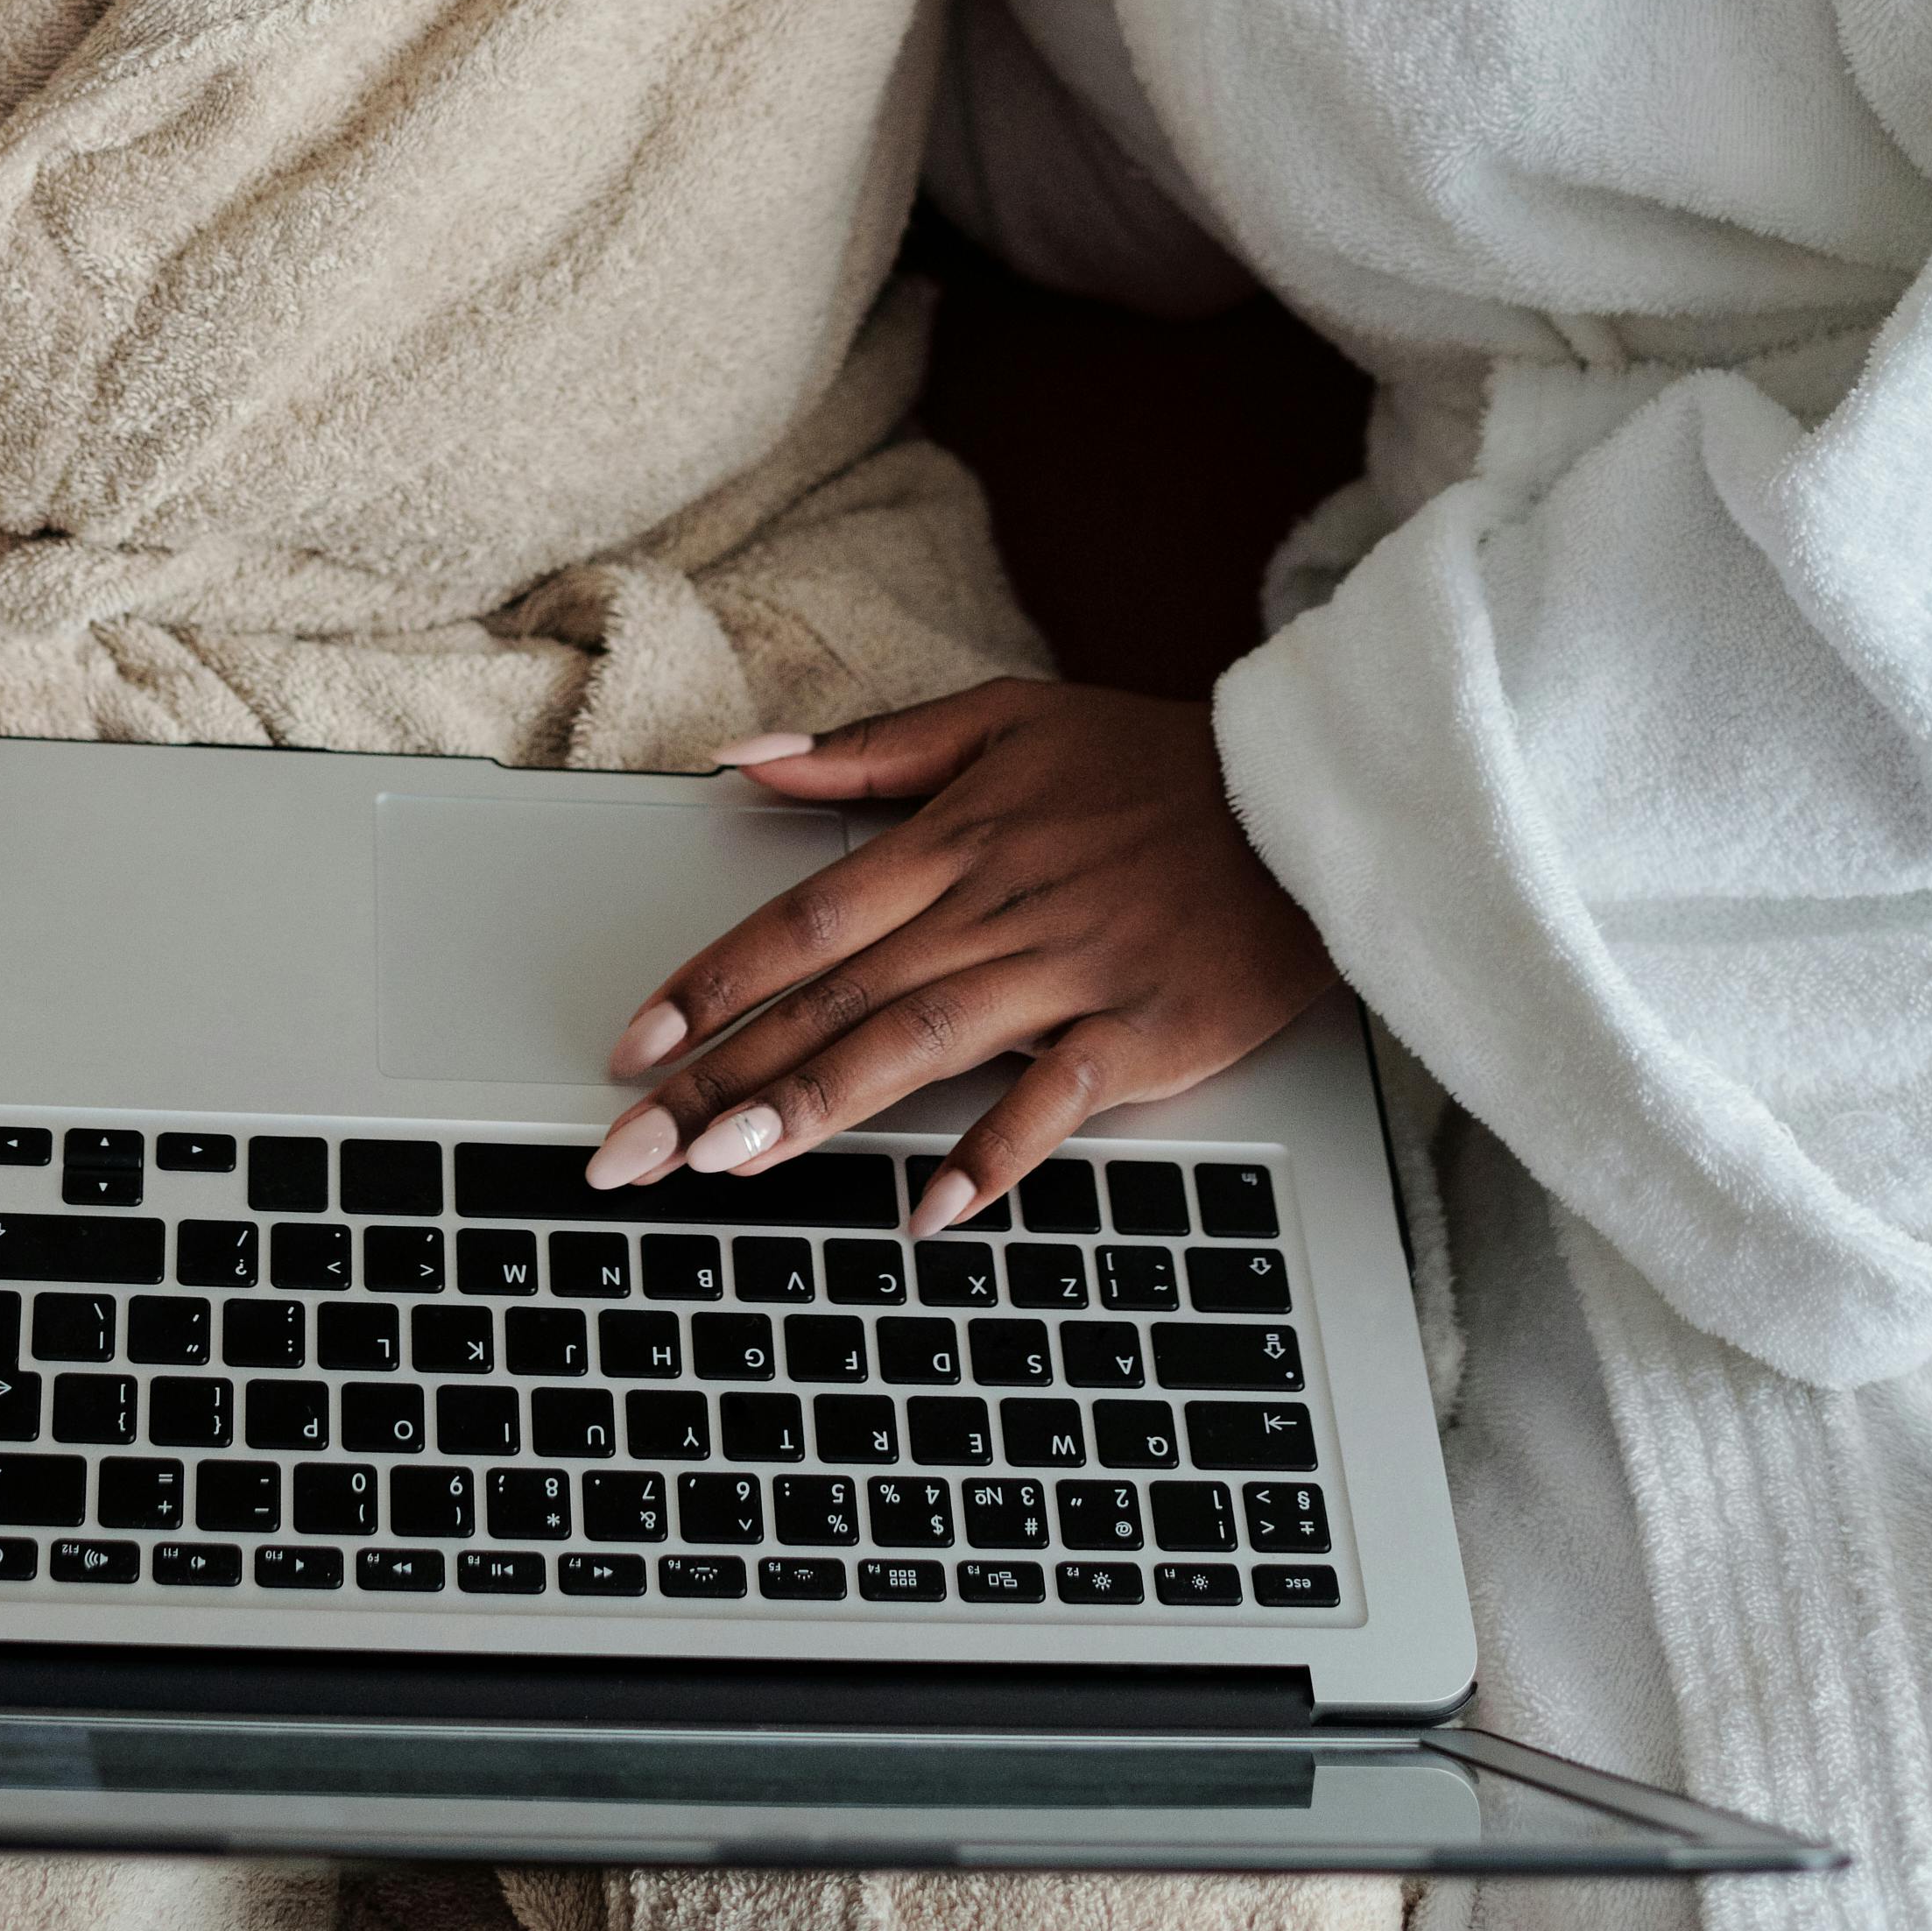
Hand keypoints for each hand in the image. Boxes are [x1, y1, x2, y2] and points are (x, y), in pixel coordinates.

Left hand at [585, 683, 1330, 1224]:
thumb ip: (871, 749)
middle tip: (629, 1150)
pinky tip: (929, 1211)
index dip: (710, 982)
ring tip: (725, 1166)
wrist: (1302, 796)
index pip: (804, 920)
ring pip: (916, 1046)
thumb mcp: (1005, 718)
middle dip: (720, 1076)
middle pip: (834, 999)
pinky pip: (1053, 1101)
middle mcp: (993, 908)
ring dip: (814, 1108)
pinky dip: (992, 1157)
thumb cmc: (1151, 763)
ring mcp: (1066, 973)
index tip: (632, 1045)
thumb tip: (747, 762)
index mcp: (953, 837)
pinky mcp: (1142, 1032)